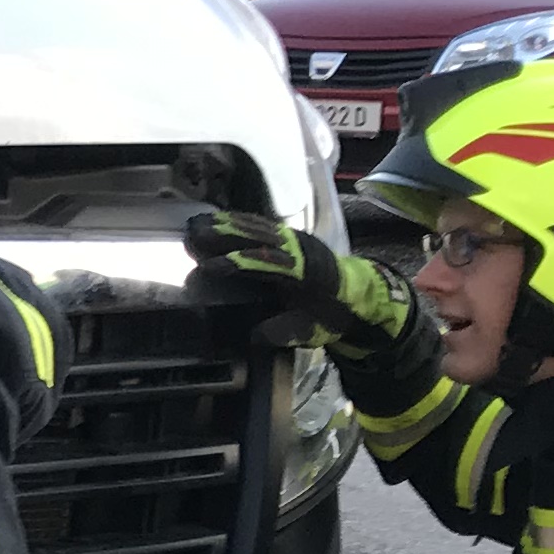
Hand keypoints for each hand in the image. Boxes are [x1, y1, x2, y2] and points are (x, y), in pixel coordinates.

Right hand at [185, 208, 437, 376]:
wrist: (358, 296)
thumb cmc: (332, 314)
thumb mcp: (312, 330)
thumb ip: (285, 332)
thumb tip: (255, 335)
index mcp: (307, 272)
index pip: (267, 264)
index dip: (239, 263)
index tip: (211, 266)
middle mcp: (301, 250)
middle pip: (260, 238)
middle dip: (227, 234)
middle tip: (195, 233)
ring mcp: (297, 240)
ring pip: (261, 227)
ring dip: (229, 224)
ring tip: (200, 222)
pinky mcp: (293, 236)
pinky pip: (265, 225)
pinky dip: (242, 220)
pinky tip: (223, 219)